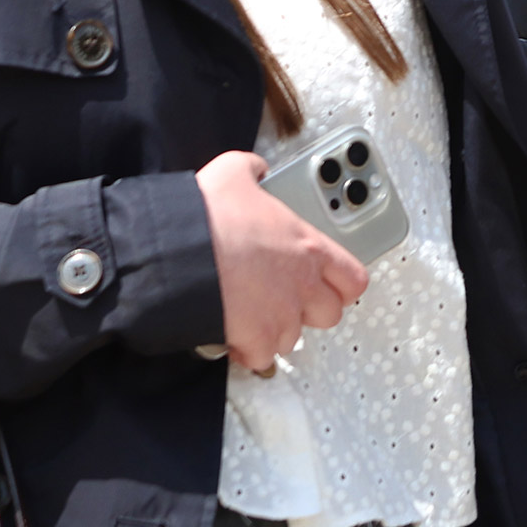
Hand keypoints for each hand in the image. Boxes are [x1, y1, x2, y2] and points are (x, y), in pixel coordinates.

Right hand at [198, 150, 367, 375]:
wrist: (173, 252)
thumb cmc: (205, 216)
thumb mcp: (232, 172)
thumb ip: (253, 170)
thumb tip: (256, 169)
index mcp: (308, 247)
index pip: (353, 278)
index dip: (342, 284)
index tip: (328, 284)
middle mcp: (302, 285)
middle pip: (329, 314)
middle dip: (309, 311)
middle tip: (285, 301)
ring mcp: (281, 316)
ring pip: (293, 338)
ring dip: (276, 330)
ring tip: (251, 314)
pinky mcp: (255, 339)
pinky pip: (262, 357)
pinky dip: (249, 351)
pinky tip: (233, 334)